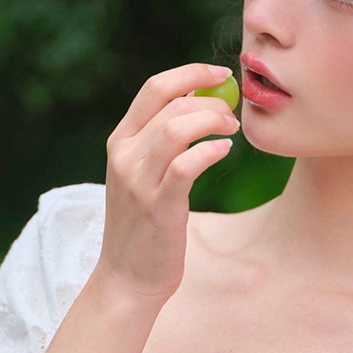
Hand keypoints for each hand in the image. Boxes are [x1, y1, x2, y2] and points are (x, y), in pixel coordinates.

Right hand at [97, 62, 239, 307]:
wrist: (126, 278)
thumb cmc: (143, 227)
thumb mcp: (142, 176)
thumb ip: (159, 142)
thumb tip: (199, 104)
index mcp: (119, 142)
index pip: (153, 88)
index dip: (191, 74)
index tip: (219, 75)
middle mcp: (124, 156)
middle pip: (169, 102)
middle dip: (209, 99)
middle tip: (233, 113)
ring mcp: (139, 181)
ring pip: (176, 127)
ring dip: (212, 121)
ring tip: (231, 131)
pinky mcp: (159, 207)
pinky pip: (186, 165)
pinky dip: (210, 151)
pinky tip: (224, 152)